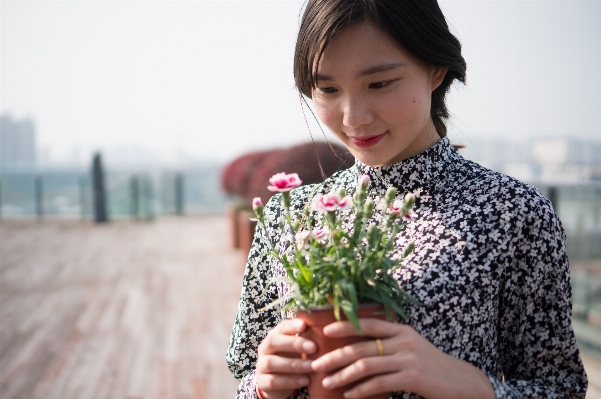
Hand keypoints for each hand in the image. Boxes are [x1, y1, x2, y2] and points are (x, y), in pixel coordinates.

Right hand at [256, 319, 315, 398]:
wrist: (275, 383)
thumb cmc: (290, 360)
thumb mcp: (297, 349)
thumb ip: (306, 339)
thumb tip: (327, 329)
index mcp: (274, 336)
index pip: (280, 327)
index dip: (292, 325)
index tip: (305, 325)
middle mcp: (264, 348)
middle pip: (273, 341)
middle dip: (294, 343)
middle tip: (314, 347)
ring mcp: (261, 365)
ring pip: (272, 362)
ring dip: (294, 364)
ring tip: (312, 366)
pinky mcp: (262, 382)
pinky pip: (273, 381)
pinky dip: (290, 381)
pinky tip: (305, 380)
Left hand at [310, 319, 494, 398]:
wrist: (461, 382)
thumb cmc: (430, 365)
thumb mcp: (411, 347)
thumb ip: (388, 343)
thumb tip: (357, 348)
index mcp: (401, 330)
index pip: (368, 323)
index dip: (345, 325)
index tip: (324, 330)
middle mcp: (403, 341)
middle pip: (361, 347)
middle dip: (335, 356)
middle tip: (316, 363)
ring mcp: (408, 358)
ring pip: (366, 366)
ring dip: (343, 375)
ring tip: (327, 382)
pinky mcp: (412, 377)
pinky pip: (379, 383)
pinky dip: (361, 390)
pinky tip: (349, 395)